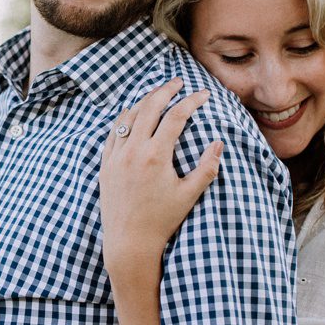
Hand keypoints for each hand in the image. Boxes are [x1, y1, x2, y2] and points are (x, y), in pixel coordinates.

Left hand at [99, 80, 223, 281]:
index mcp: (156, 156)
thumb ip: (207, 167)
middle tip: (178, 81)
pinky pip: (113, 132)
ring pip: (129, 116)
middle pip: (150, 107)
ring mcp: (116, 156)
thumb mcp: (189, 195)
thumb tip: (219, 142)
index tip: (203, 94)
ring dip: (144, 101)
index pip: (176, 116)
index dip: (191, 101)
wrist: (128, 242)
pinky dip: (124, 118)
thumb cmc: (162, 221)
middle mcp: (133, 151)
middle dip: (166, 90)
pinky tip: (132, 114)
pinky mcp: (105, 164)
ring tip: (158, 94)